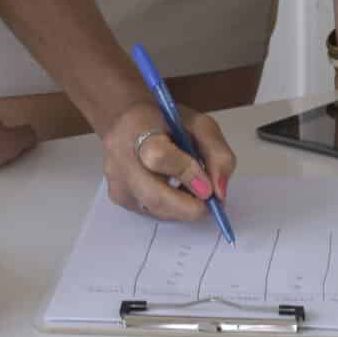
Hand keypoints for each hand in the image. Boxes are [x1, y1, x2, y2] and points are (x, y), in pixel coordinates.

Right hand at [101, 99, 235, 223]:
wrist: (126, 124)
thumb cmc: (164, 122)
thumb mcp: (199, 125)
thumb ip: (217, 153)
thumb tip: (220, 192)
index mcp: (137, 127)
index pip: (158, 156)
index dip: (186, 173)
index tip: (209, 187)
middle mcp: (120, 159)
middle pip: (153, 195)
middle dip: (189, 206)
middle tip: (210, 202)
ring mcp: (117, 183)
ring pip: (156, 210)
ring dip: (183, 207)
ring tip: (194, 191)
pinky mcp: (119, 200)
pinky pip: (153, 213)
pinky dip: (173, 209)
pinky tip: (177, 193)